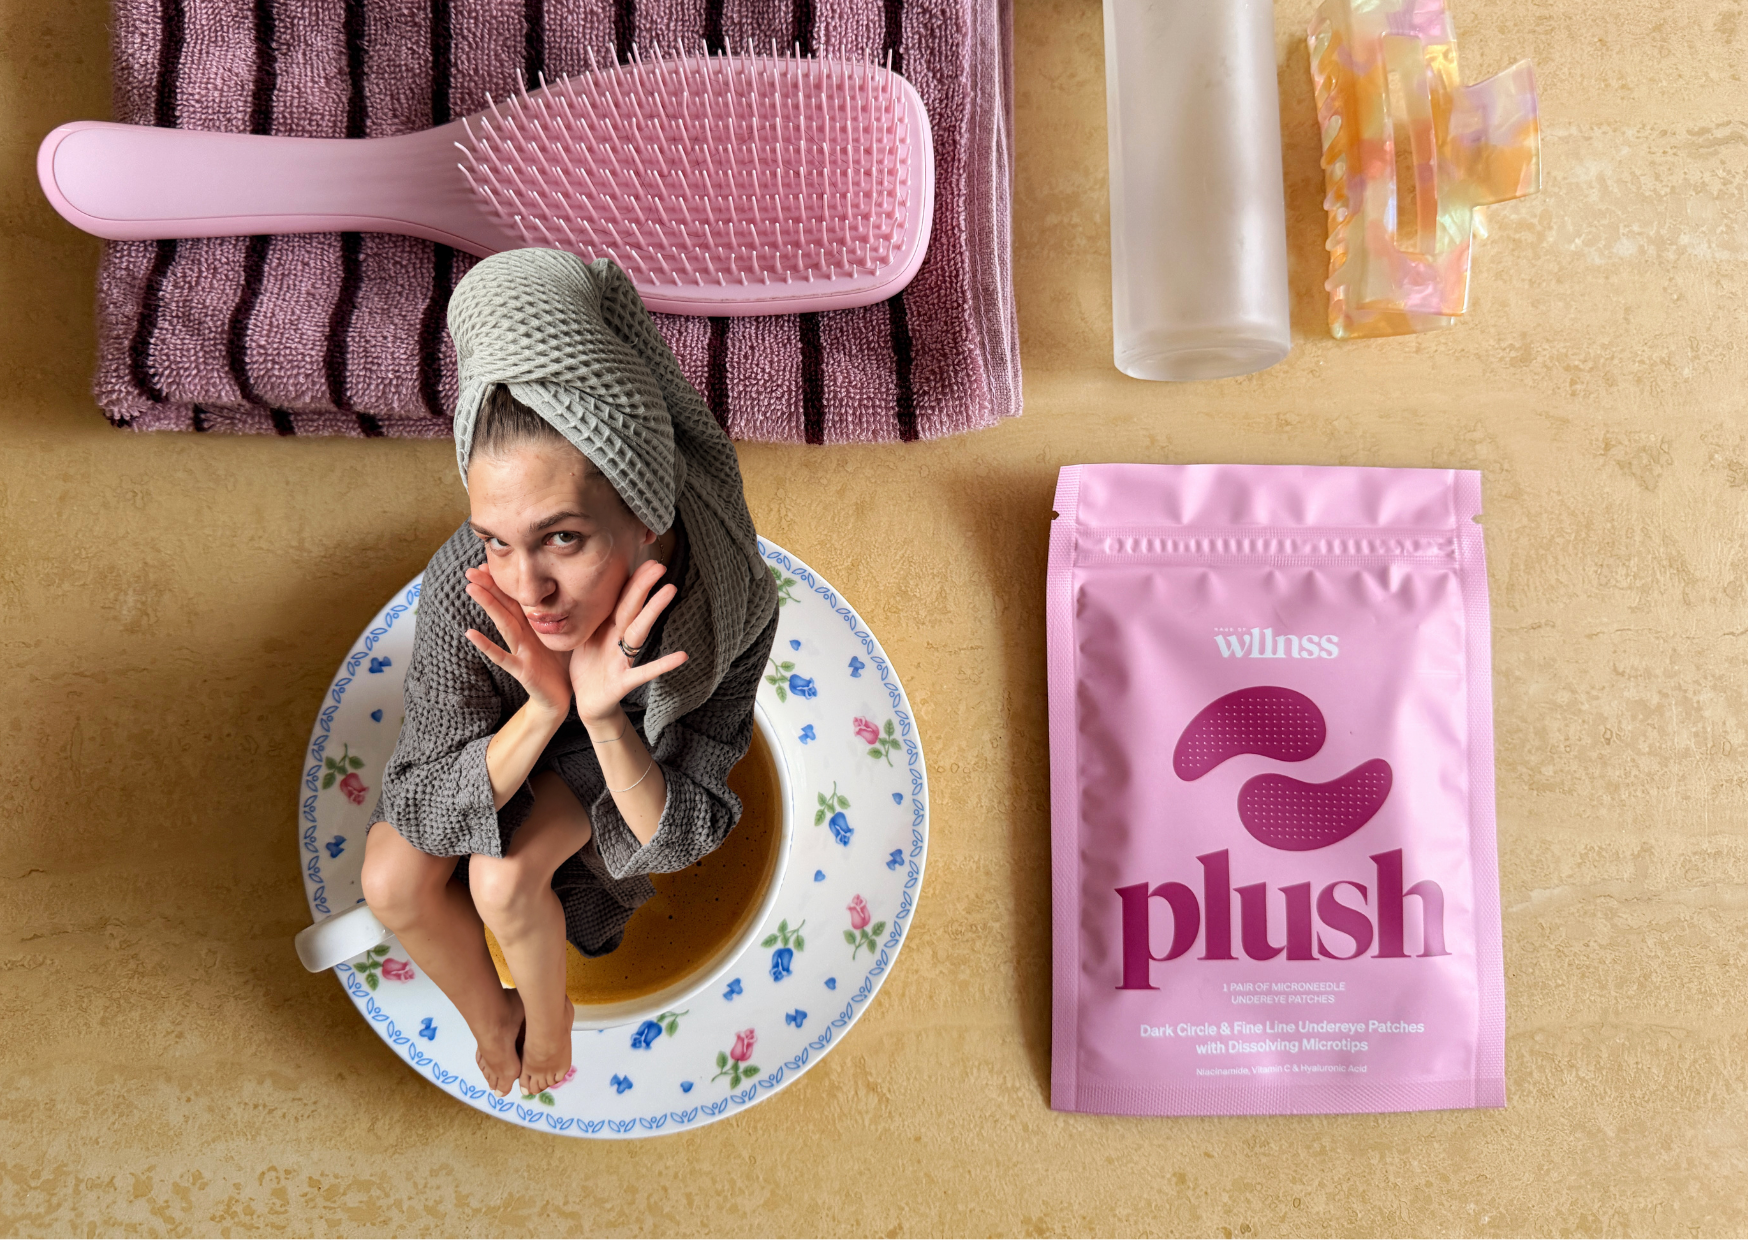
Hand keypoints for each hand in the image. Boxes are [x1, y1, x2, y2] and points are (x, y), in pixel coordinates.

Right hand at [461, 565, 572, 718]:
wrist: (561, 697)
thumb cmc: (561, 665)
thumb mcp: (565, 634)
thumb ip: (561, 615)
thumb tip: (573, 587)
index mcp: (533, 626)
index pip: (516, 599)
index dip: (503, 582)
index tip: (487, 563)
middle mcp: (523, 636)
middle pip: (504, 607)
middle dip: (488, 588)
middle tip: (470, 570)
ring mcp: (521, 652)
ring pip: (502, 624)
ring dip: (487, 606)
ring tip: (471, 588)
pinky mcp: (522, 670)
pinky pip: (503, 657)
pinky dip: (486, 645)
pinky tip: (470, 633)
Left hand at [570, 559, 688, 726]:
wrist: (588, 704)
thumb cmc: (588, 669)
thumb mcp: (584, 638)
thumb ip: (590, 617)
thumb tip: (584, 590)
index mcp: (606, 630)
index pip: (620, 600)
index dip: (631, 581)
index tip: (646, 559)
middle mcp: (618, 641)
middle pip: (631, 609)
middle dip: (643, 586)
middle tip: (659, 564)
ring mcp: (622, 660)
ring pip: (638, 632)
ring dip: (653, 611)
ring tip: (671, 591)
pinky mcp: (623, 682)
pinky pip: (643, 673)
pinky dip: (662, 664)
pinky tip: (682, 656)